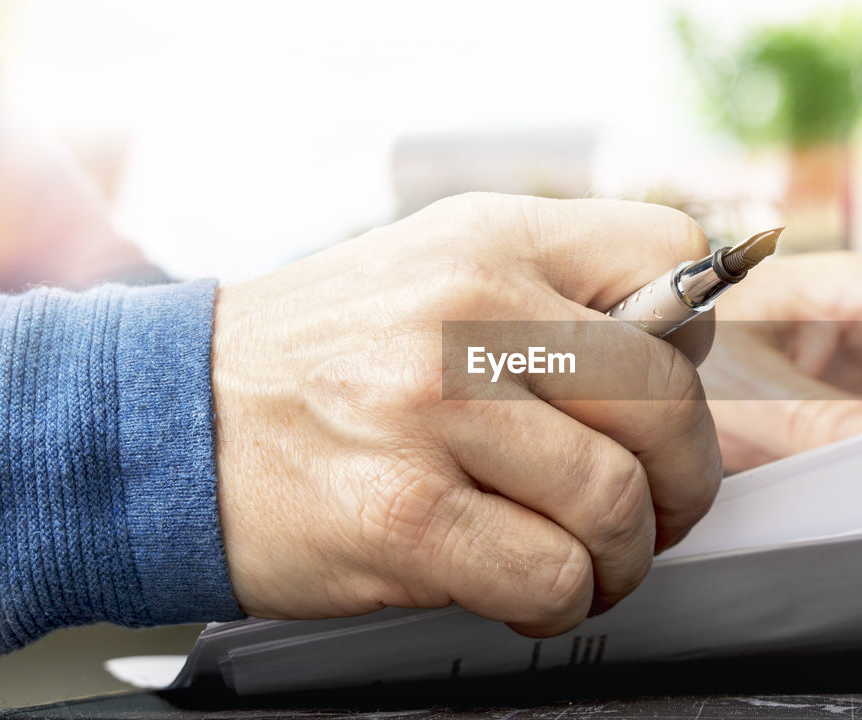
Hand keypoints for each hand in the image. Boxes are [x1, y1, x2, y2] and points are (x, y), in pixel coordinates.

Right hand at [211, 193, 721, 636]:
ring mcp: (432, 413)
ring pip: (617, 503)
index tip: (660, 390)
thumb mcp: (438, 273)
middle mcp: (467, 312)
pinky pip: (551, 575)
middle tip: (657, 506)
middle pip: (666, 400)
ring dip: (623, 554)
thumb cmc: (328, 358)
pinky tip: (530, 590)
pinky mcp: (402, 517)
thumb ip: (555, 294)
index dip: (690, 338)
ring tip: (589, 558)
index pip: (669, 256)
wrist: (172, 420)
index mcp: (490, 241)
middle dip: (684, 477)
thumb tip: (682, 346)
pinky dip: (562, 600)